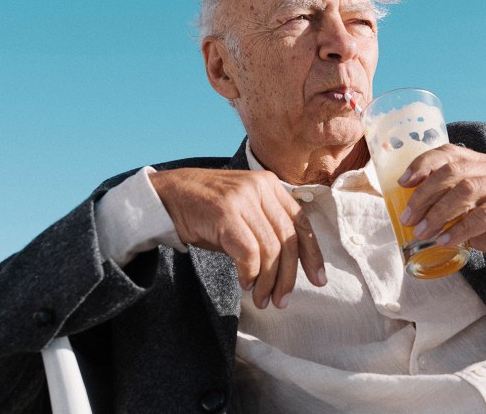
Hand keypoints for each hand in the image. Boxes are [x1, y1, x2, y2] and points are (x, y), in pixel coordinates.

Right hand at [149, 168, 325, 308]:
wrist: (166, 195)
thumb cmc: (205, 211)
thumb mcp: (243, 213)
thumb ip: (266, 230)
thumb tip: (288, 269)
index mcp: (271, 185)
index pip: (301, 222)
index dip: (312, 254)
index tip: (318, 280)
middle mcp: (261, 188)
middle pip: (289, 239)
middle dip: (289, 276)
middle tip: (282, 300)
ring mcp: (244, 199)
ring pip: (271, 249)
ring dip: (268, 281)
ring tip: (262, 299)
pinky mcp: (226, 213)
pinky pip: (249, 252)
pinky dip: (250, 273)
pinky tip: (246, 284)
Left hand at [397, 144, 485, 266]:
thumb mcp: (475, 213)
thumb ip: (451, 208)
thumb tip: (415, 215)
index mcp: (484, 164)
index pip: (449, 152)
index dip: (423, 164)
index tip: (402, 183)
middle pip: (453, 171)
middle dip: (425, 194)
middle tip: (408, 217)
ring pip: (468, 190)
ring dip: (440, 212)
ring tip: (423, 231)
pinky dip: (462, 229)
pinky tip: (447, 241)